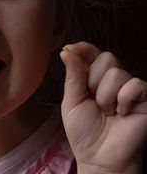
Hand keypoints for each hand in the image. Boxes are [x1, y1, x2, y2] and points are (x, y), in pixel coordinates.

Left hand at [60, 41, 146, 173]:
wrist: (99, 157)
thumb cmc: (84, 131)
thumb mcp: (72, 101)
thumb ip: (73, 75)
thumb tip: (66, 50)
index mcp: (91, 78)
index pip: (90, 52)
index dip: (82, 48)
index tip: (68, 49)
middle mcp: (111, 80)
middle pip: (105, 58)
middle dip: (93, 80)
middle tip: (93, 100)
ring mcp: (128, 88)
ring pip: (116, 73)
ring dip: (105, 96)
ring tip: (106, 112)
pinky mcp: (144, 98)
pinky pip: (135, 84)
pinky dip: (123, 100)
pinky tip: (121, 113)